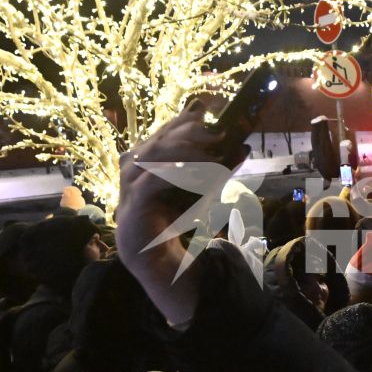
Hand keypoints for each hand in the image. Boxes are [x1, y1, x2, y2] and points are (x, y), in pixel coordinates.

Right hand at [115, 107, 239, 326]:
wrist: (155, 260)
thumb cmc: (176, 218)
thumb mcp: (203, 190)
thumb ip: (219, 169)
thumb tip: (243, 145)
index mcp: (147, 158)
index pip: (166, 131)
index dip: (188, 120)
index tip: (214, 111)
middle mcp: (133, 168)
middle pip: (158, 141)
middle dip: (189, 134)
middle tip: (218, 132)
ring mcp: (127, 188)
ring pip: (150, 159)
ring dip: (181, 151)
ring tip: (209, 150)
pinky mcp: (129, 209)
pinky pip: (147, 186)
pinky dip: (168, 175)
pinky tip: (189, 171)